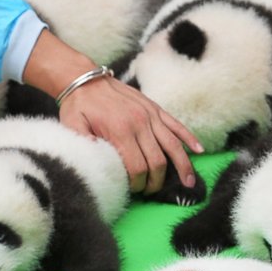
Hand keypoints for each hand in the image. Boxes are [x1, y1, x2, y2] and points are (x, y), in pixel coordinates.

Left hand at [66, 76, 201, 196]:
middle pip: (157, 161)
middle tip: (151, 191)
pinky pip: (176, 125)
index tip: (135, 190)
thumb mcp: (73, 128)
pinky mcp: (155, 109)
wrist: (85, 79)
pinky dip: (189, 138)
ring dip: (183, 165)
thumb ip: (84, 147)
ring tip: (189, 182)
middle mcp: (140, 123)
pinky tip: (198, 150)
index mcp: (120, 131)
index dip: (138, 183)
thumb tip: (97, 167)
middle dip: (156, 181)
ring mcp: (151, 115)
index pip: (137, 167)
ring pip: (173, 145)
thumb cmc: (78, 107)